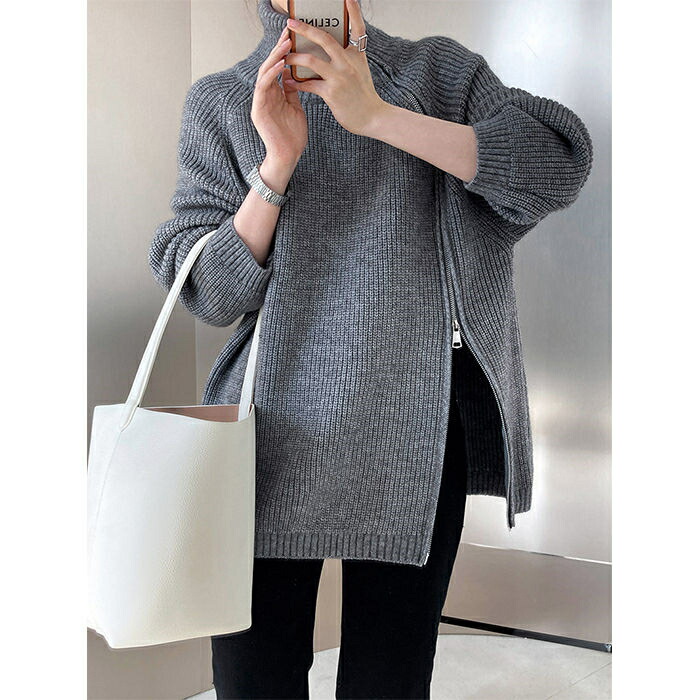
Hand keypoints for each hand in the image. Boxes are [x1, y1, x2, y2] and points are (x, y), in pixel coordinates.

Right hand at [251, 24, 307, 165]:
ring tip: (285, 45)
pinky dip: (270, 75)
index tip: (292, 36)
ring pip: (264, 73)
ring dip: (274, 58)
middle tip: (288, 33)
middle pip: (269, 66)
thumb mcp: (295, 108)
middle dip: (278, 49)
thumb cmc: (293, 135)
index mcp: (274, 94)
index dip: (283, 52)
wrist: (288, 156)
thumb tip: (292, 73)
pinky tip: (279, 65)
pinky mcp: (258, 110)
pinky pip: (262, 88)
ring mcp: (260, 102)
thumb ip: (292, 91)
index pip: (277, 68)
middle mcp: (265, 95)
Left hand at [282, 0, 387, 135]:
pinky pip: (308, 84)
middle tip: (290, 23)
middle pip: (324, 38)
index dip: (353, 11)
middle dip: (305, 29)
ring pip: (311, 60)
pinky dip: (296, 83)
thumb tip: (328, 51)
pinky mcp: (332, 93)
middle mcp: (348, 62)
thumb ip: (348, 59)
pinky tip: (289, 82)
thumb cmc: (364, 96)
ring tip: (285, 58)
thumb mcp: (361, 71)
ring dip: (294, 58)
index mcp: (357, 55)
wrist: (373, 118)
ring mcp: (340, 77)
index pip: (357, 28)